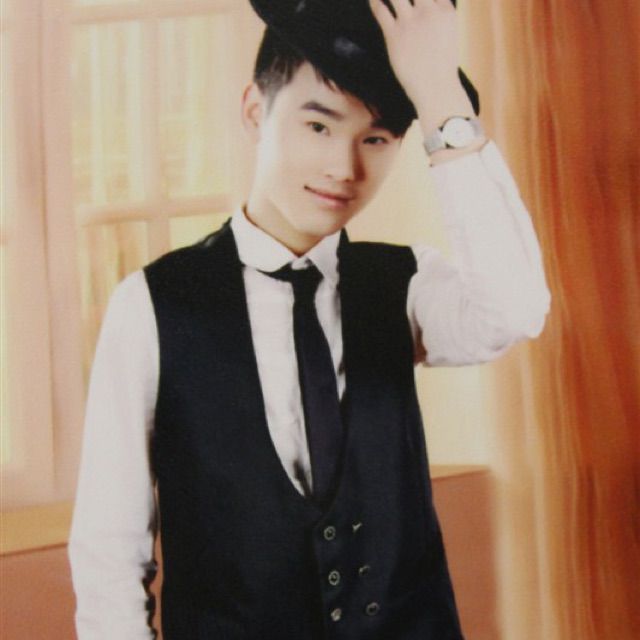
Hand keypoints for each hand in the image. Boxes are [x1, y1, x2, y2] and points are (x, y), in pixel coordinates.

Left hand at [369, 0, 473, 125]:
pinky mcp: (394, 35)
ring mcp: (410, 22)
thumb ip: (440, 16)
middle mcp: (428, 10)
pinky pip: (380, 10)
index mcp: (446, 10)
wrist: (436, 88)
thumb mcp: (450, 35)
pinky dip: (374, 2)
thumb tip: (429, 10)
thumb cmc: (443, 67)